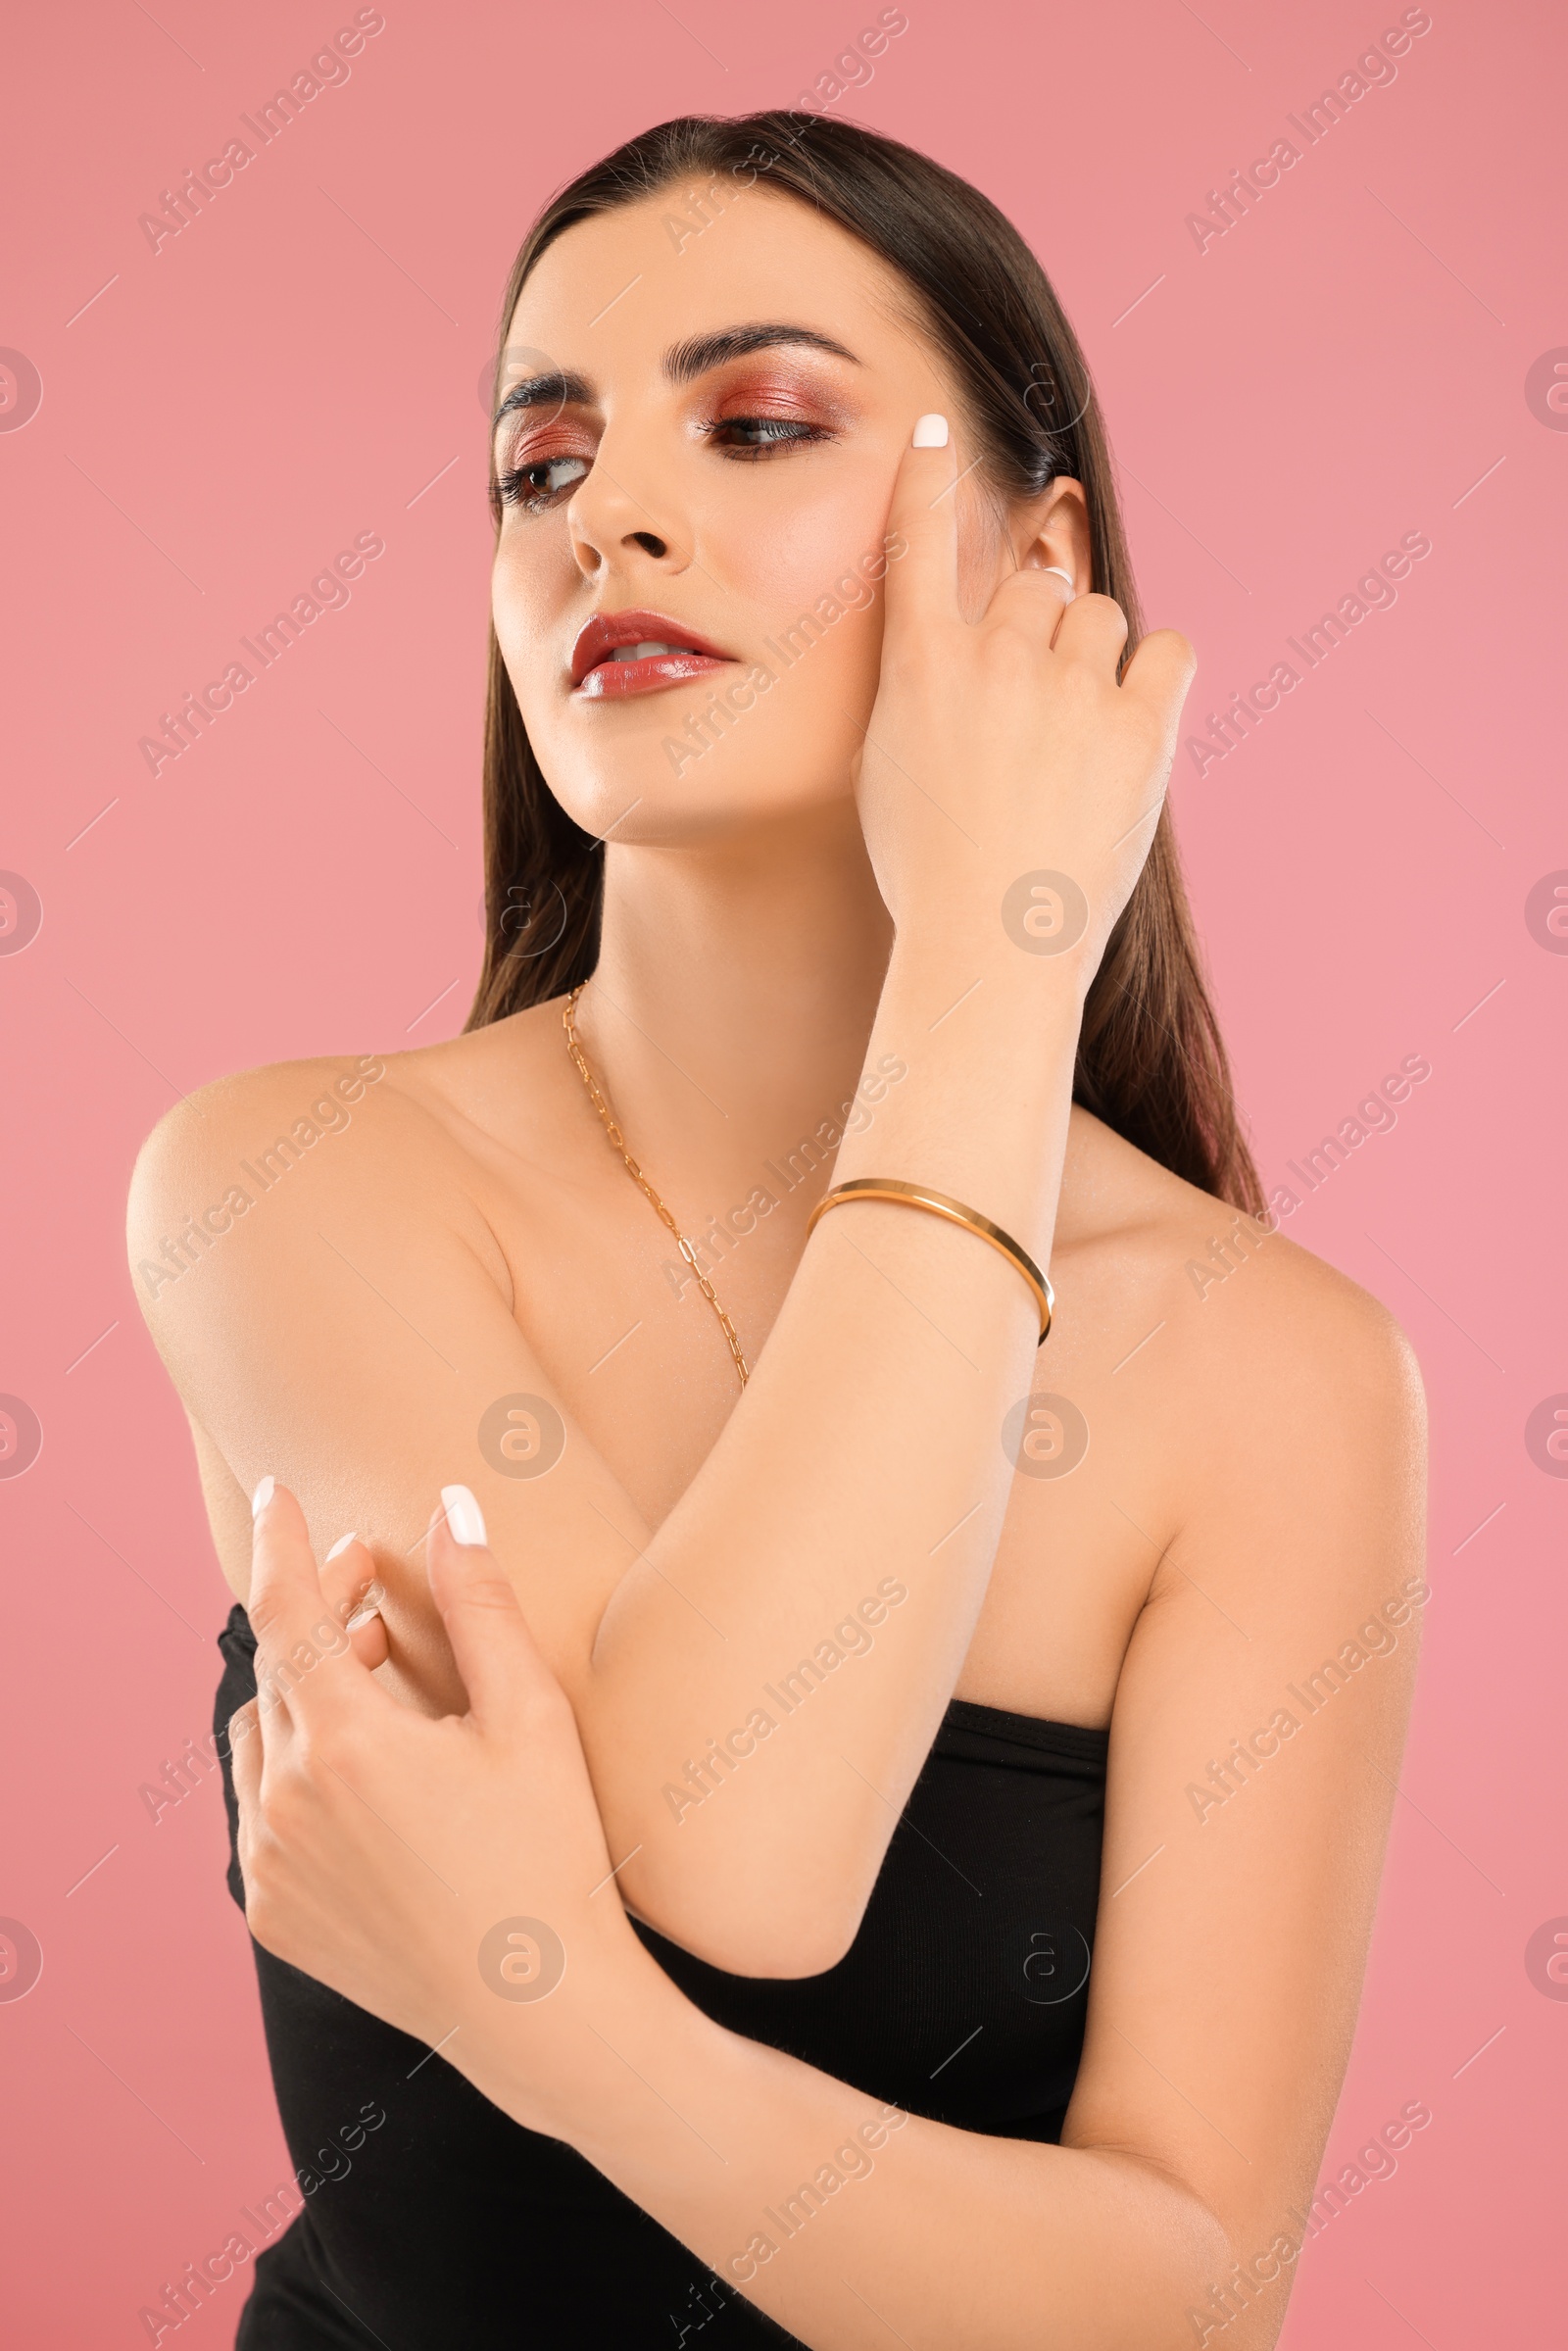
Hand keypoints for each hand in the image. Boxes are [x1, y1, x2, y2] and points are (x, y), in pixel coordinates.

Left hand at [230, 1482, 652, 2132]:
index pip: (285, 1607)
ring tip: (372, 1662)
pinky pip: (260, 1805)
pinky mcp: (272, 1912)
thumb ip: (482, 1604)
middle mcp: (286, 1803)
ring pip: (259, 1734)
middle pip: (277, 1666)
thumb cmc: (551, 1856)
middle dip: (317, 1607)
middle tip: (371, 1575)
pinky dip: (294, 1760)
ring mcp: (270, 1864)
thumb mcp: (530, 1718)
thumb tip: (451, 1505)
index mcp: (347, 1745)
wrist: (539, 2012)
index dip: (281, 1540)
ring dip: (303, 1684)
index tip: (277, 1489)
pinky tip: (361, 1756)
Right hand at [856, 418, 1195, 984]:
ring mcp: (1070, 688)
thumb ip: (920, 694)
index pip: (918, 545)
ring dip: (1094, 653)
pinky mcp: (1138, 726)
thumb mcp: (888, 772)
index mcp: (921, 669)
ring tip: (1078, 731)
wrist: (992, 946)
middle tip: (1035, 704)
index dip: (925, 480)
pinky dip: (1155, 674)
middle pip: (1034, 587)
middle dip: (1039, 629)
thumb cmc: (931, 875)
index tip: (933, 433)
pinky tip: (1135, 718)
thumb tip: (960, 650)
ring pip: (1100, 615)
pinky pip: (1168, 652)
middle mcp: (996, 659)